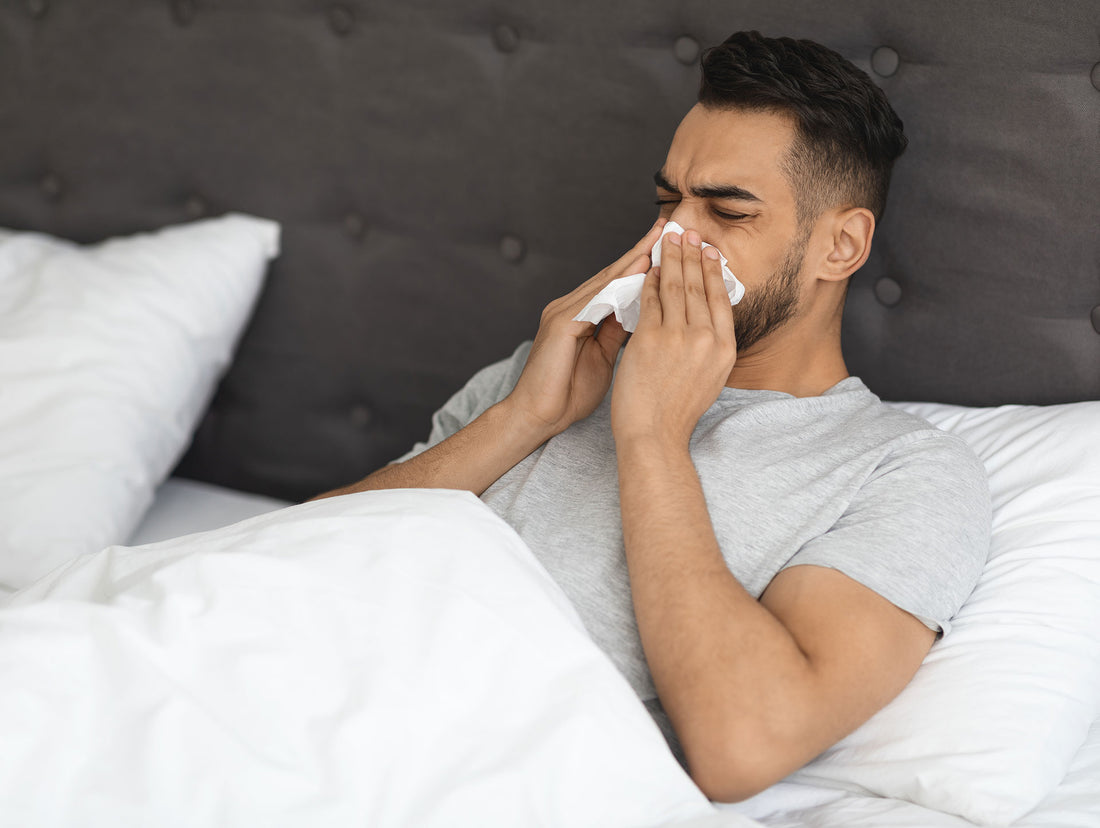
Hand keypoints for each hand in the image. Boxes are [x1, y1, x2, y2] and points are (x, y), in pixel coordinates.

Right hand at [504, 218, 666, 438]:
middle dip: (640, 251)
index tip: (669, 248)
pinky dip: (619, 284)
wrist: (536, 418)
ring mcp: (562, 313)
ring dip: (633, 260)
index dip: (641, 264)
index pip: (615, 283)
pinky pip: (595, 299)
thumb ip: (616, 332)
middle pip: (611, 274)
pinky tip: (640, 271)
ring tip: (659, 240)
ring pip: (604, 281)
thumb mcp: (603, 358)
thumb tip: (640, 312)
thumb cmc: (567, 394)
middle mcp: (568, 307)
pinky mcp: (560, 324)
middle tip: (668, 228)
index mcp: (579, 315)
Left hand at [611, 229, 736, 447]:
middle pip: (698, 286)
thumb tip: (707, 317)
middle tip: (686, 231)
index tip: (707, 250)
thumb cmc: (676, 412)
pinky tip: (646, 267)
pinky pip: (650, 299)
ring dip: (670, 258)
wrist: (654, 436)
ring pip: (675, 286)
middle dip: (691, 254)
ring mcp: (679, 338)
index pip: (720, 299)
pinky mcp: (652, 339)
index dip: (712, 270)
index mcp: (725, 350)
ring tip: (668, 238)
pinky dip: (648, 280)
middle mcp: (707, 340)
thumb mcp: (709, 378)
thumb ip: (710, 347)